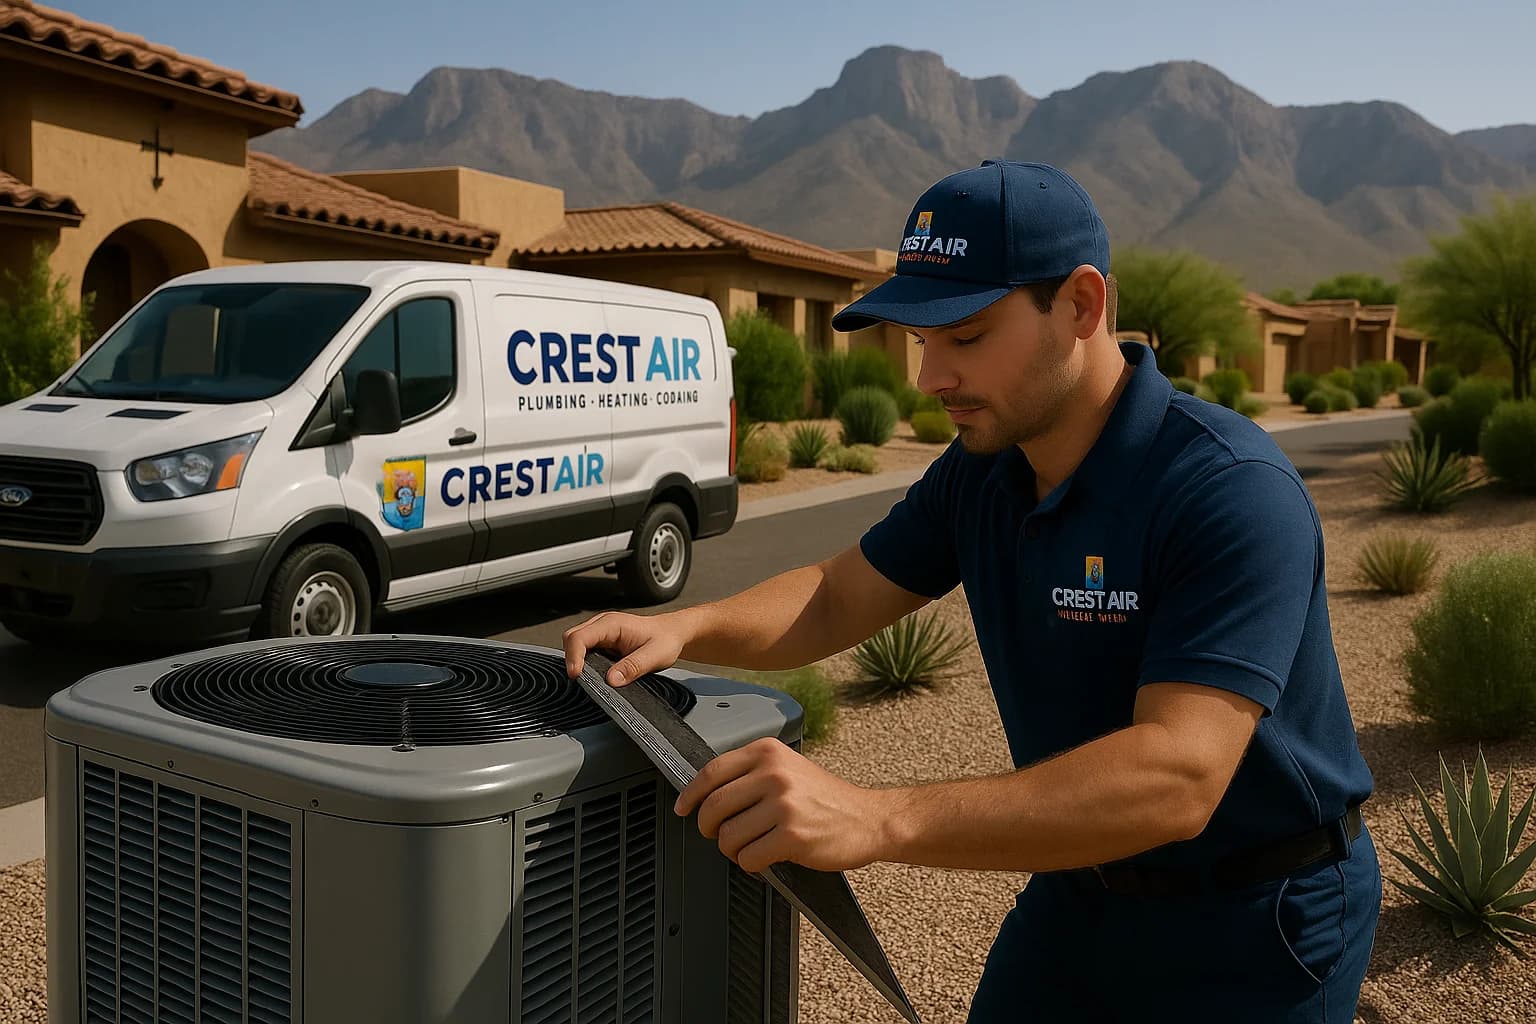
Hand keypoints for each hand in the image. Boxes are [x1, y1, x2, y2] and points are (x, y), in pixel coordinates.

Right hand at [563, 610, 689, 685]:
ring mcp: (601, 633)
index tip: (577, 675)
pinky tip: (593, 674)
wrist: (673, 634)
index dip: (574, 656)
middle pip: (571, 638)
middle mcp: (603, 625)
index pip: (580, 637)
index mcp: (612, 623)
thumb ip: (633, 667)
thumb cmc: (666, 640)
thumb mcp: (655, 656)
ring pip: (575, 644)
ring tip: (587, 678)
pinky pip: (584, 650)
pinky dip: (584, 663)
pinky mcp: (602, 642)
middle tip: (581, 680)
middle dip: (571, 659)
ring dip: (577, 661)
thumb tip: (611, 680)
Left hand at [675, 736, 894, 873]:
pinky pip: (748, 858)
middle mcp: (774, 773)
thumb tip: (706, 795)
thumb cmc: (826, 798)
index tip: (682, 808)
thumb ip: (751, 774)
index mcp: (768, 752)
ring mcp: (784, 804)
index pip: (711, 772)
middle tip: (721, 835)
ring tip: (751, 848)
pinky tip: (766, 859)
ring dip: (733, 850)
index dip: (690, 795)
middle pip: (713, 807)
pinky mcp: (792, 836)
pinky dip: (751, 865)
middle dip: (710, 828)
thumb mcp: (789, 769)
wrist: (869, 819)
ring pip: (728, 836)